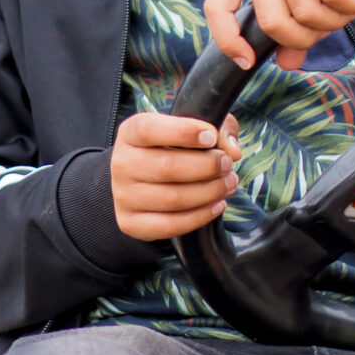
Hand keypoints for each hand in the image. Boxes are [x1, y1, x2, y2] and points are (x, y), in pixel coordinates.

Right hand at [111, 112, 242, 241]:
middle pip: (166, 167)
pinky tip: (217, 205)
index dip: (183, 132)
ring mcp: (123, 196)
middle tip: (227, 164)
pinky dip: (200, 216)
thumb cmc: (173, 149)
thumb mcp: (193, 129)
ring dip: (209, 192)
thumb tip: (232, 150)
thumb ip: (219, 129)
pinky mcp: (130, 222)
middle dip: (206, 166)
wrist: (142, 181)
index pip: (149, 130)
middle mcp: (122, 164)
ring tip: (228, 184)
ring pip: (172, 199)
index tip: (211, 137)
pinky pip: (170, 225)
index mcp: (130, 133)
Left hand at [202, 0, 354, 70]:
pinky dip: (352, 6)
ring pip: (307, 14)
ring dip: (336, 21)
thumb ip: (288, 19)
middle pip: (273, 24)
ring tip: (350, 8)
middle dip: (306, 37)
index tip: (248, 61)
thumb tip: (287, 64)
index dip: (228, 41)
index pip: (217, 8)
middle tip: (330, 26)